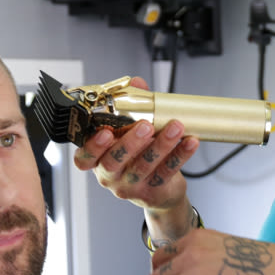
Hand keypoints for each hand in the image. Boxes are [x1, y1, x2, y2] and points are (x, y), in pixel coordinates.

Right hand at [71, 76, 199, 219]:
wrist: (158, 190)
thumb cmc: (137, 155)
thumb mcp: (128, 132)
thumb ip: (130, 106)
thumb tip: (137, 83)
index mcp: (98, 159)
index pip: (84, 158)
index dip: (92, 147)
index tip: (104, 133)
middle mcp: (110, 175)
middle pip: (114, 162)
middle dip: (130, 143)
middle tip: (146, 126)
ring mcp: (130, 185)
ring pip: (143, 167)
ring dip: (161, 145)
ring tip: (175, 127)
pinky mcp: (153, 191)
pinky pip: (166, 172)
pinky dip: (180, 156)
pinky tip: (190, 142)